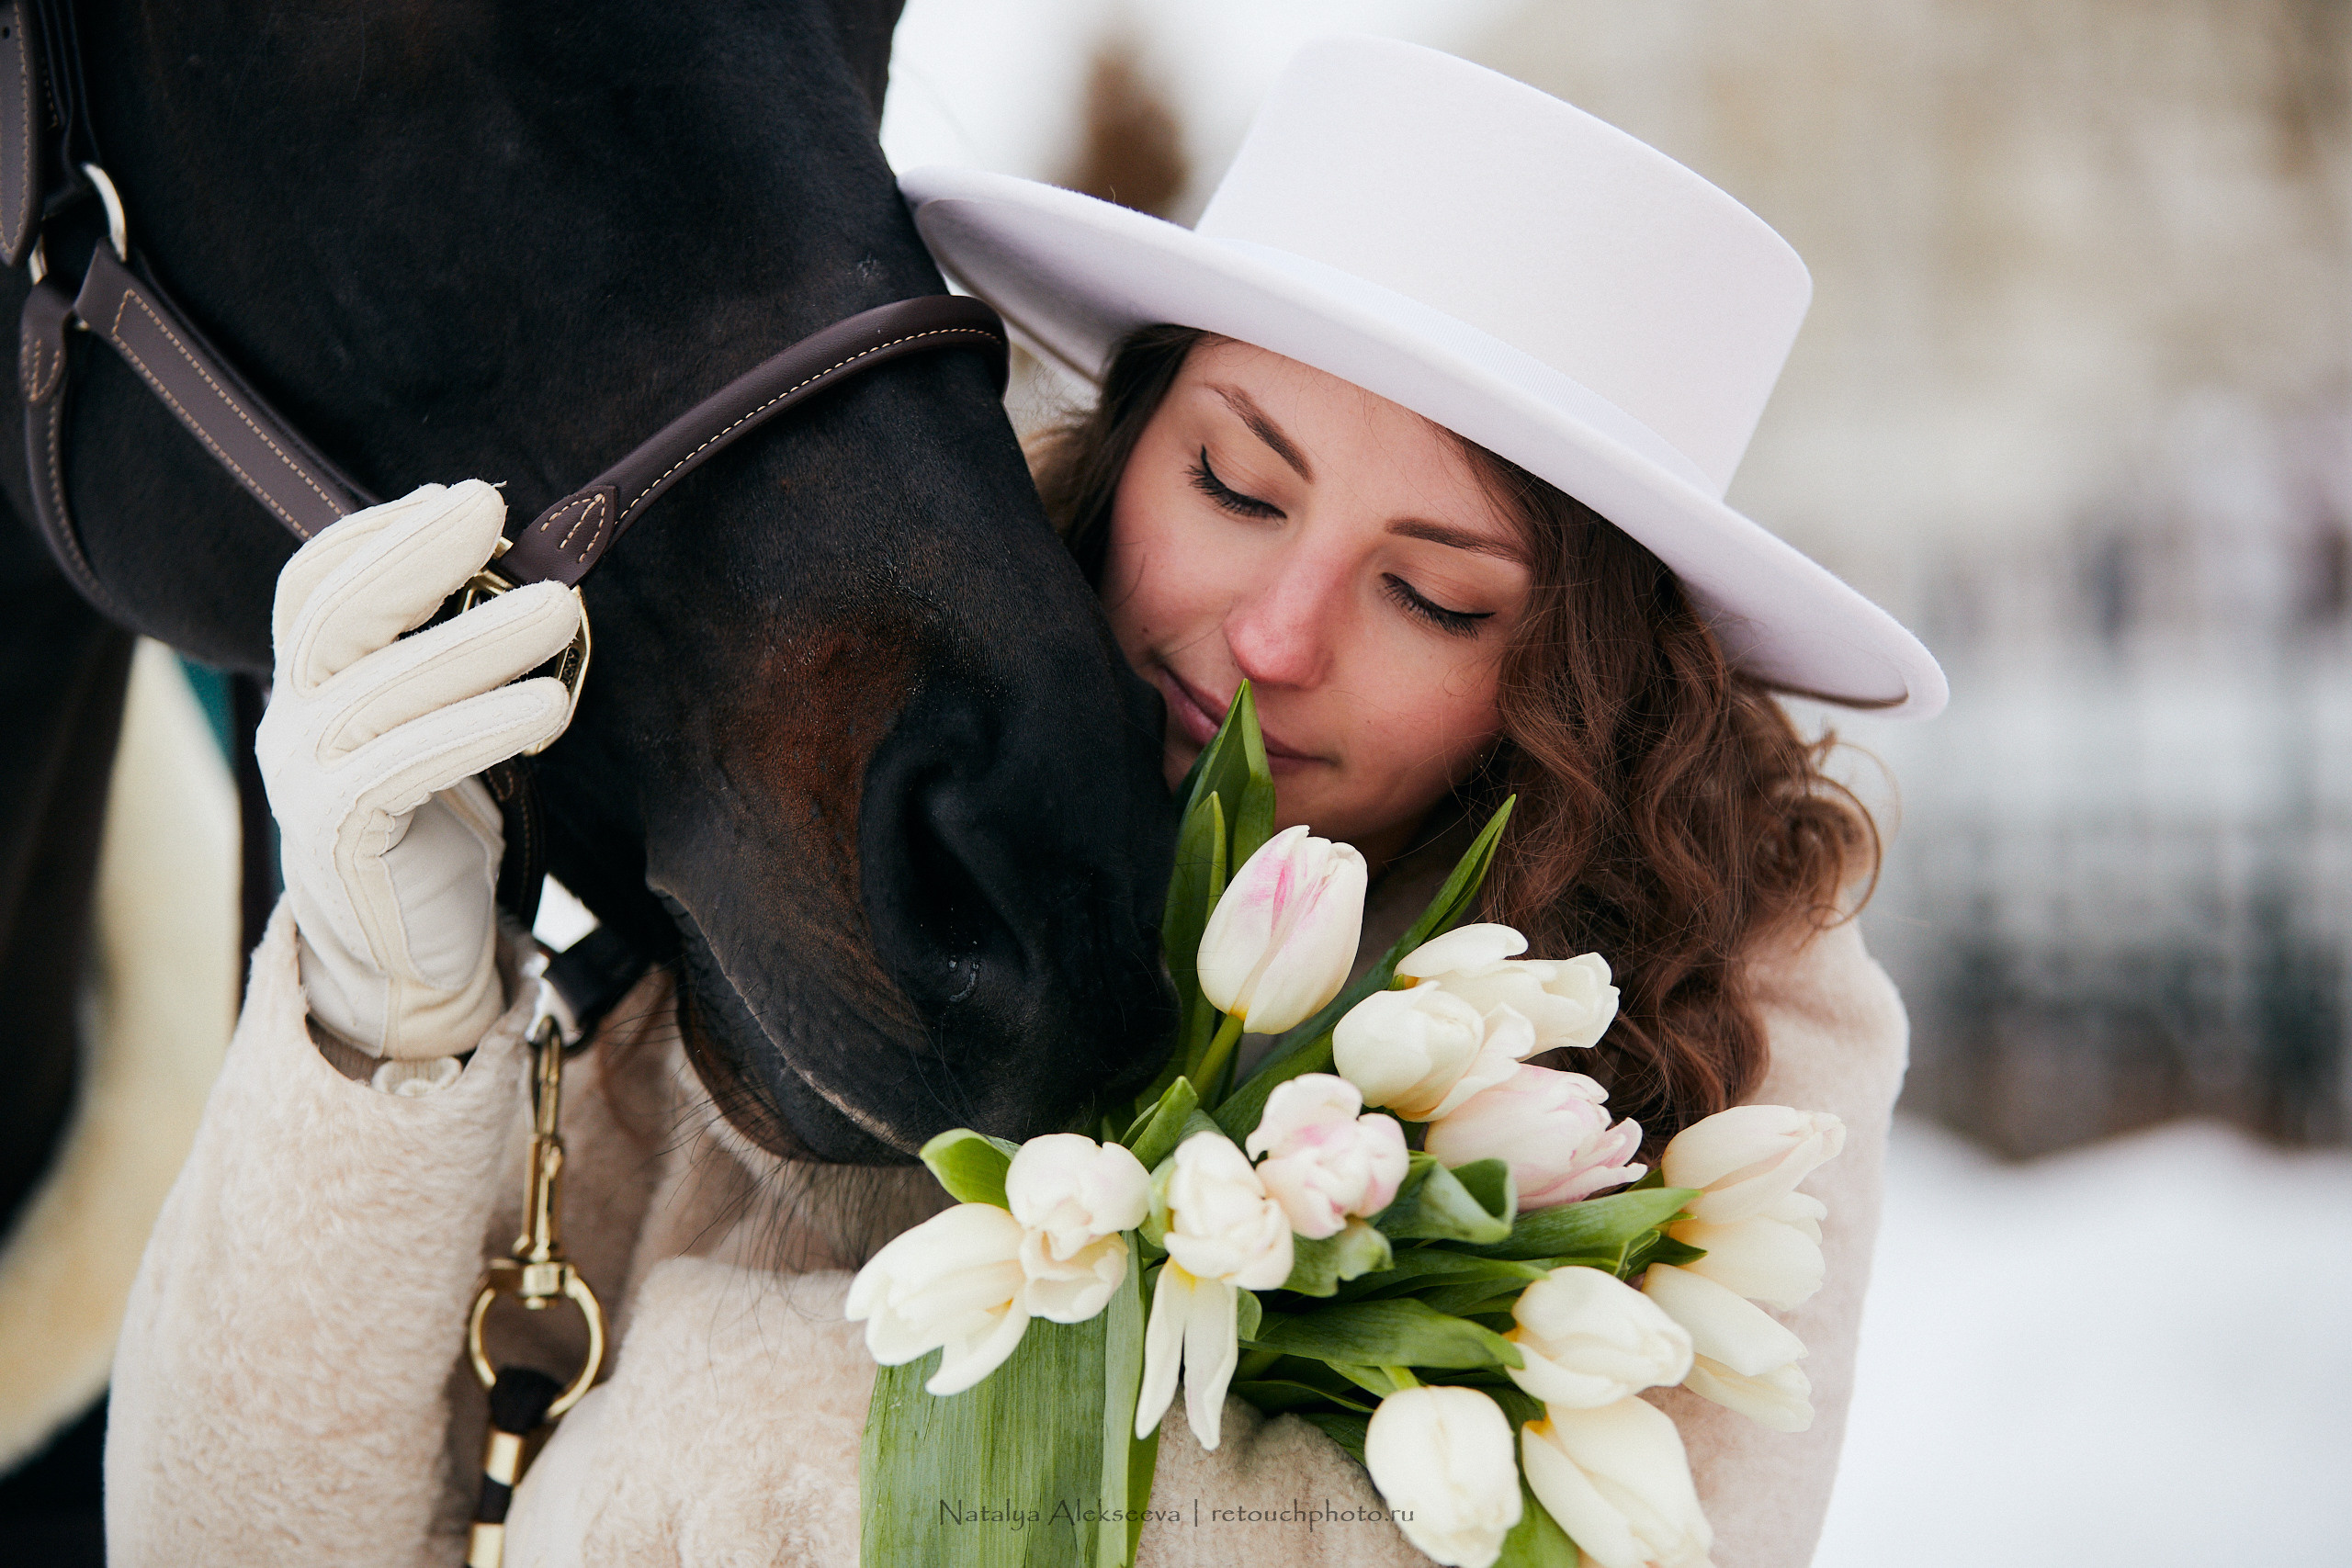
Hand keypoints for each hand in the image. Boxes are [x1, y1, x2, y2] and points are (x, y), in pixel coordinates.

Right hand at [256, 481, 581, 1059]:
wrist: (411, 956)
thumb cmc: (438, 825)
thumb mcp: (444, 724)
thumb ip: (459, 657)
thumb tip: (530, 571)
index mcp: (316, 682)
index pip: (316, 584)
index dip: (377, 532)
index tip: (457, 498)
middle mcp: (296, 719)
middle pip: (336, 614)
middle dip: (416, 554)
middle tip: (493, 510)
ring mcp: (307, 777)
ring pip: (382, 687)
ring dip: (477, 640)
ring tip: (561, 610)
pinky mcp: (341, 835)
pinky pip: (403, 765)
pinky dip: (479, 727)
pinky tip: (548, 707)